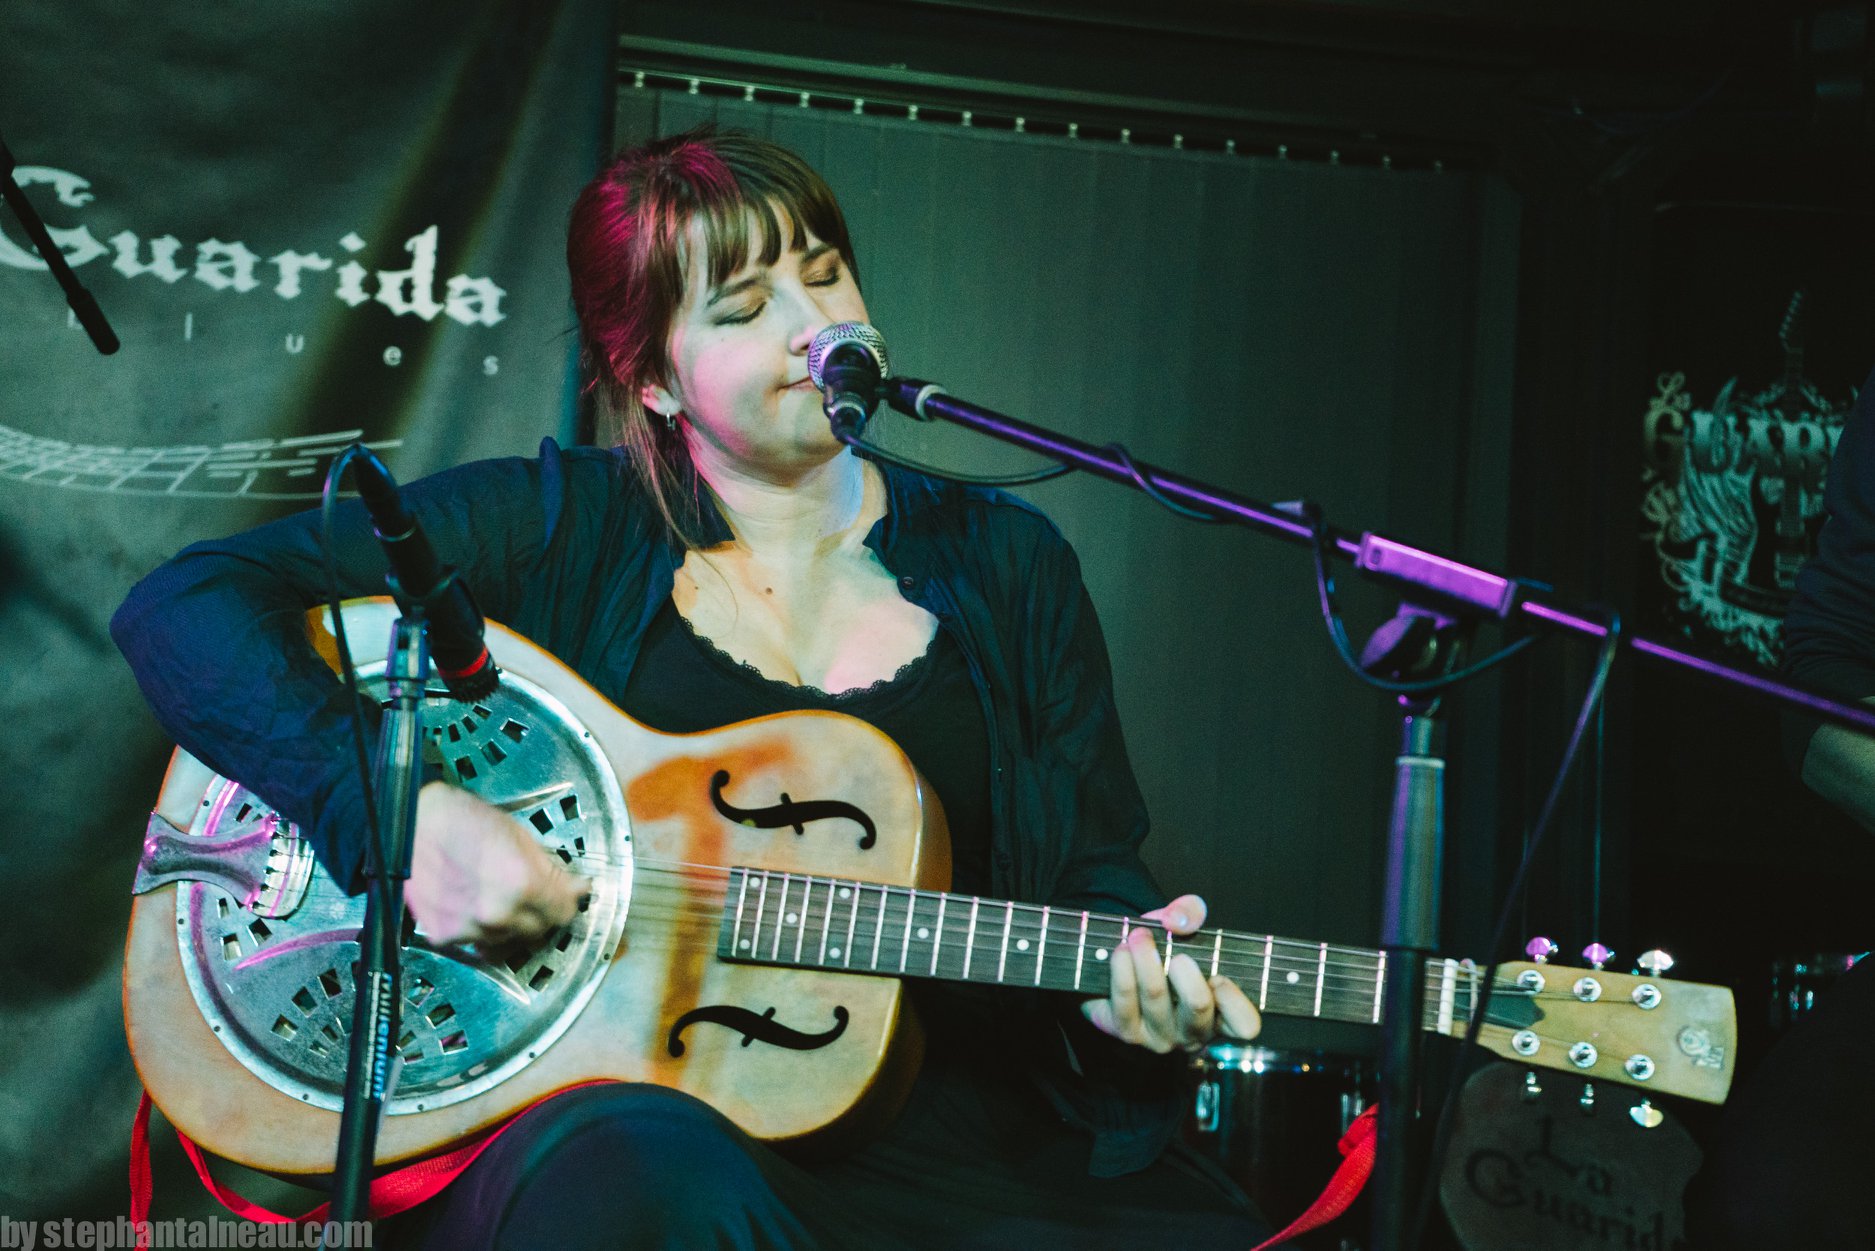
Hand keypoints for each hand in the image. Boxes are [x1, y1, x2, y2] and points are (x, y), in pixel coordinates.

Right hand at [406, 781, 586, 947]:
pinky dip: (480, 929)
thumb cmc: (463, 820)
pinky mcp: (445, 936)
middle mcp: (497, 915)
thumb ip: (551, 871)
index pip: (563, 914)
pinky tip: (473, 904)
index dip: (566, 902)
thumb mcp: (519, 836)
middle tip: (529, 893)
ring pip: (508, 940)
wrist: (412, 824)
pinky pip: (476, 942)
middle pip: (537, 931)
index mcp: (522, 886)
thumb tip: (578, 889)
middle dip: (539, 914)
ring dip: (509, 924)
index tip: (565, 895)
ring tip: (495, 895)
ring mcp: (470, 930)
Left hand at [1079, 894, 1260, 1053]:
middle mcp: (1194, 1032)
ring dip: (1146, 962)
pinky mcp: (1129, 1032)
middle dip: (1186, 976)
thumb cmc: (1166, 949)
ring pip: (1156, 1000)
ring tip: (1139, 938)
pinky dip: (1122, 972)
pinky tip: (1121, 952)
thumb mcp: (1183, 925)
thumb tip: (1178, 921)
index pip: (1245, 1025)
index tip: (1219, 976)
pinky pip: (1125, 1004)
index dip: (1234, 1002)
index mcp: (1221, 1013)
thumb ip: (1189, 912)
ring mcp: (1161, 1036)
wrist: (1125, 964)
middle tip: (1178, 955)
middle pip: (1198, 1008)